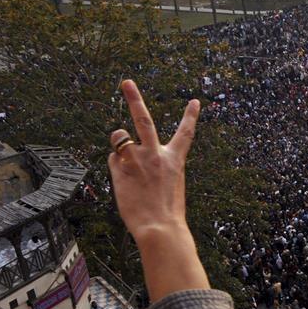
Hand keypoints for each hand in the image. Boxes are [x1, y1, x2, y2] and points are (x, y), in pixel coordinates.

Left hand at [107, 80, 199, 240]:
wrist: (159, 226)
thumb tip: (128, 153)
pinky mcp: (120, 169)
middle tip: (126, 82)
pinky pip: (113, 159)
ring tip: (121, 152)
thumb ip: (155, 164)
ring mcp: (137, 160)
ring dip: (118, 140)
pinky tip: (124, 181)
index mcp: (175, 159)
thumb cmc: (166, 210)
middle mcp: (156, 154)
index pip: (186, 132)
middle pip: (143, 119)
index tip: (194, 101)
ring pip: (119, 137)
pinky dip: (116, 166)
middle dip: (134, 98)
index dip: (190, 116)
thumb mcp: (171, 183)